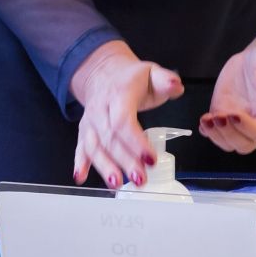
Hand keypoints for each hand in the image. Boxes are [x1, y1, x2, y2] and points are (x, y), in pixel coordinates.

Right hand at [71, 40, 183, 189]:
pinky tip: (82, 177)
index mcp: (119, 93)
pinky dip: (80, 163)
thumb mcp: (152, 73)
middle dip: (125, 160)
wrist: (103, 73)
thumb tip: (175, 86)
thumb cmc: (132, 79)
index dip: (136, 142)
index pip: (123, 120)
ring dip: (104, 166)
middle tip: (140, 178)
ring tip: (116, 183)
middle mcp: (100, 108)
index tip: (151, 159)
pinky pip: (80, 147)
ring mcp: (90, 121)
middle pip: (110, 138)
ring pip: (94, 146)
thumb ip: (166, 80)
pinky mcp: (85, 131)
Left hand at [199, 28, 255, 156]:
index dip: (248, 128)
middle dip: (229, 134)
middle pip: (245, 144)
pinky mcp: (225, 113)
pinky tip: (204, 120)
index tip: (235, 115)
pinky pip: (216, 132)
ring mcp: (241, 121)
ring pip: (229, 142)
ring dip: (216, 135)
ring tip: (207, 119)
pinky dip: (208, 131)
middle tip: (218, 116)